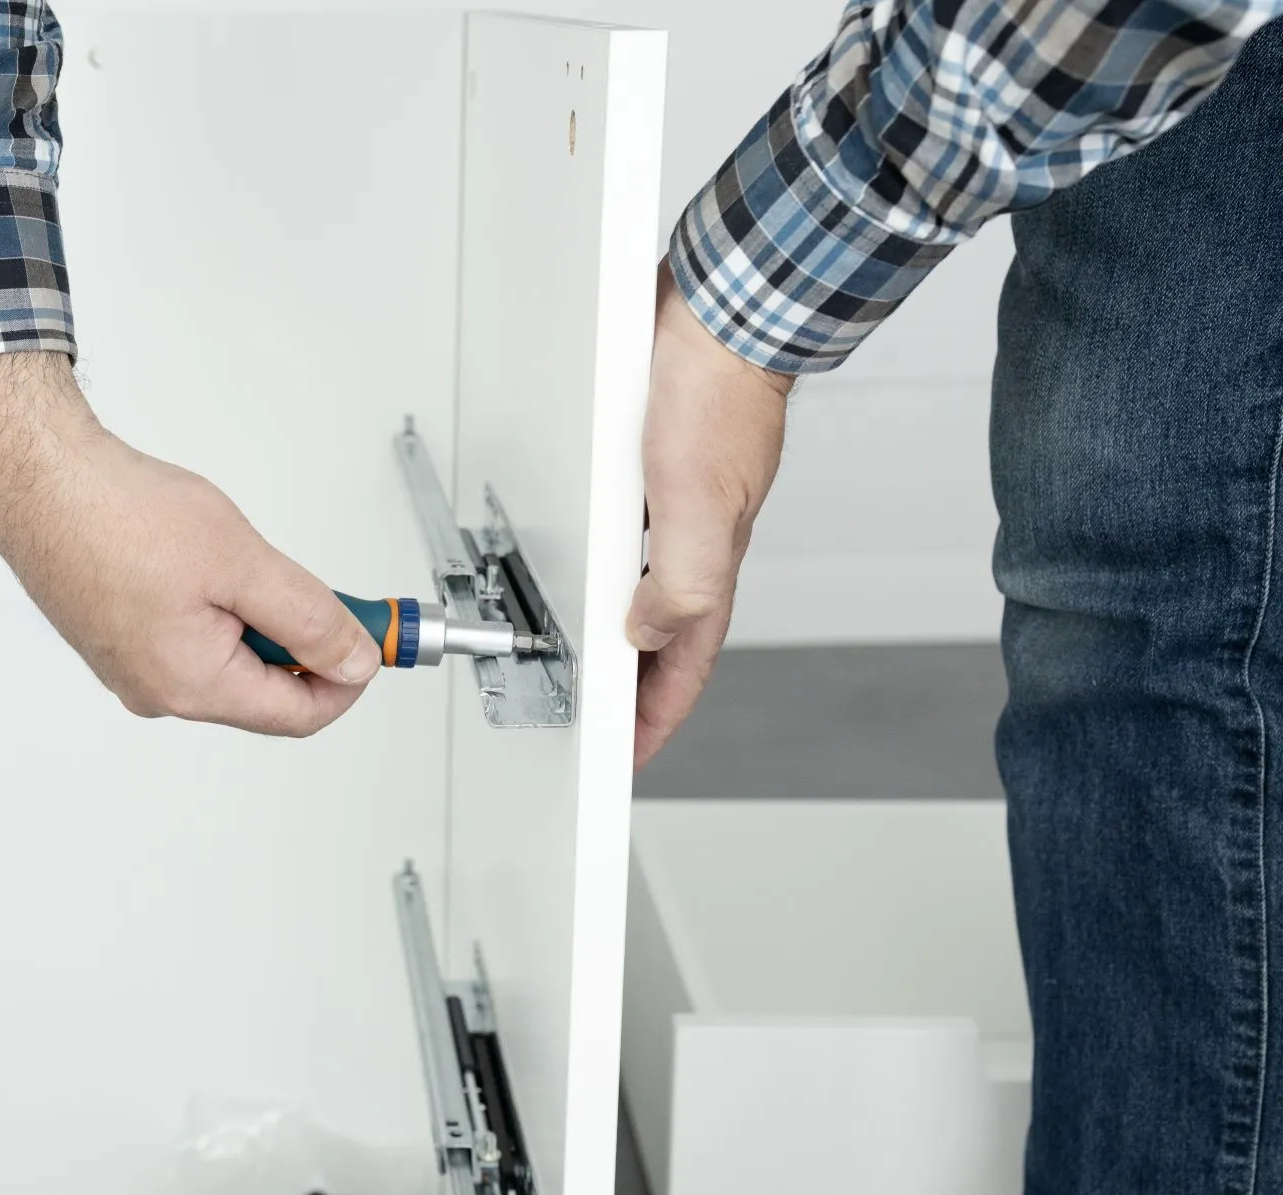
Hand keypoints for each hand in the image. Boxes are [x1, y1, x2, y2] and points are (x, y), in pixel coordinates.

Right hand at [0, 352, 381, 735]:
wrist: (37, 478)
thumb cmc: (116, 514)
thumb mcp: (242, 563)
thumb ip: (309, 619)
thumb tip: (352, 660)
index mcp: (191, 686)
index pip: (300, 715)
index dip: (348, 678)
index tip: (372, 639)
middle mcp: (157, 691)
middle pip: (264, 691)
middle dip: (303, 642)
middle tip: (322, 589)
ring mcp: (132, 668)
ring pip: (227, 661)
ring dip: (258, 621)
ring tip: (244, 560)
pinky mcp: (117, 639)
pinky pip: (191, 639)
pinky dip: (219, 609)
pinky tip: (207, 562)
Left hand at [628, 260, 790, 768]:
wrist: (728, 306)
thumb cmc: (718, 391)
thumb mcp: (694, 500)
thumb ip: (678, 580)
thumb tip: (647, 635)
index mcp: (709, 562)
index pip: (683, 664)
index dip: (653, 716)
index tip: (626, 755)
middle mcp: (700, 539)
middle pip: (668, 634)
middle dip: (640, 685)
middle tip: (609, 720)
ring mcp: (683, 502)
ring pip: (651, 586)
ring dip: (627, 627)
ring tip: (597, 658)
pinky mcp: (663, 464)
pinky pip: (637, 536)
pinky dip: (618, 565)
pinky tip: (602, 558)